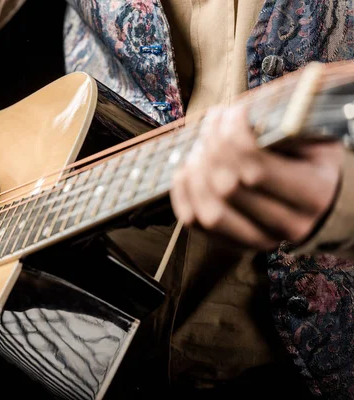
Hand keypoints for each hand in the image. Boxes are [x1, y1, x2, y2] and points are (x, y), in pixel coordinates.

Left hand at [170, 105, 343, 250]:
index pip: (257, 170)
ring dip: (194, 171)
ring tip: (199, 144)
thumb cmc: (314, 160)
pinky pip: (194, 223)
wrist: (324, 202)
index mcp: (313, 195)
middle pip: (228, 188)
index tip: (234, 111)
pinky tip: (186, 167)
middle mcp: (288, 225)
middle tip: (213, 122)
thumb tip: (236, 115)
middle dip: (212, 147)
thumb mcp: (314, 138)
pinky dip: (182, 193)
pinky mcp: (233, 244)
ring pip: (209, 212)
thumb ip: (283, 129)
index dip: (234, 136)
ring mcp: (258, 240)